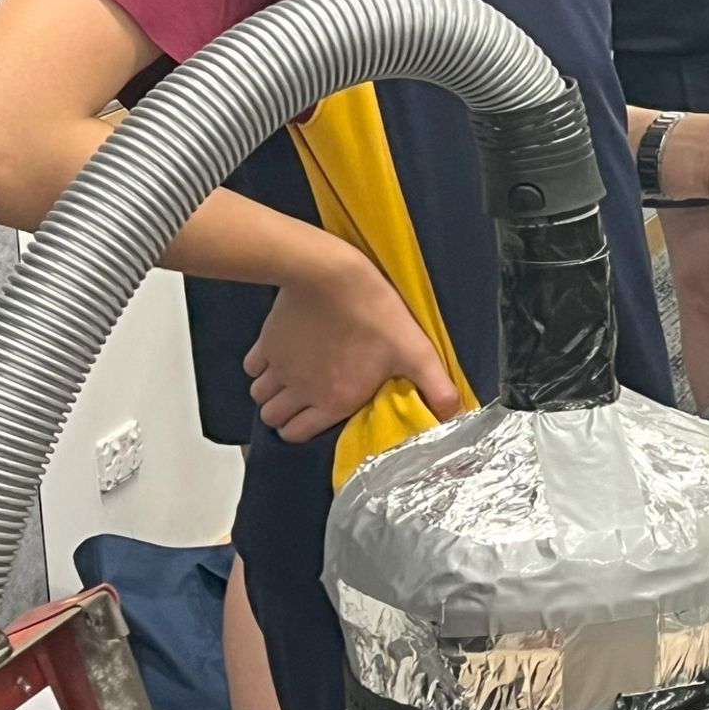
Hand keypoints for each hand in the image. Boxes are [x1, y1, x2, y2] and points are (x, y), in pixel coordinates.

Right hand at [244, 248, 461, 443]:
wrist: (331, 274)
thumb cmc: (375, 314)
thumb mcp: (415, 352)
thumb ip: (435, 387)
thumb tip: (456, 415)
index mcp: (332, 400)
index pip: (297, 435)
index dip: (304, 430)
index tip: (319, 417)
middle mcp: (299, 389)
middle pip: (274, 419)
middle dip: (287, 415)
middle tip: (308, 401)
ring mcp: (279, 366)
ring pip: (260, 396)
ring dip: (274, 394)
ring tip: (296, 382)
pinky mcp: (266, 342)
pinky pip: (253, 367)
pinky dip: (262, 368)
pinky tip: (283, 357)